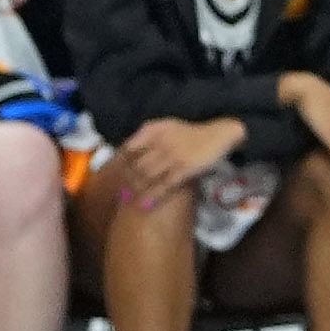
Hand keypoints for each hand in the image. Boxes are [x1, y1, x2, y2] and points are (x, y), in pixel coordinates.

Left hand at [106, 113, 248, 210]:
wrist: (221, 133)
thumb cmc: (193, 132)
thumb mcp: (168, 125)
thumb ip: (147, 134)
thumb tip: (126, 149)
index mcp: (154, 131)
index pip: (128, 148)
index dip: (117, 163)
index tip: (108, 175)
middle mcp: (160, 143)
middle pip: (135, 164)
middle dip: (124, 180)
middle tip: (117, 192)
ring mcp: (172, 156)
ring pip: (146, 176)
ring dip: (135, 190)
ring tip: (126, 201)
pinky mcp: (184, 169)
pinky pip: (164, 184)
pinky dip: (152, 195)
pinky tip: (143, 204)